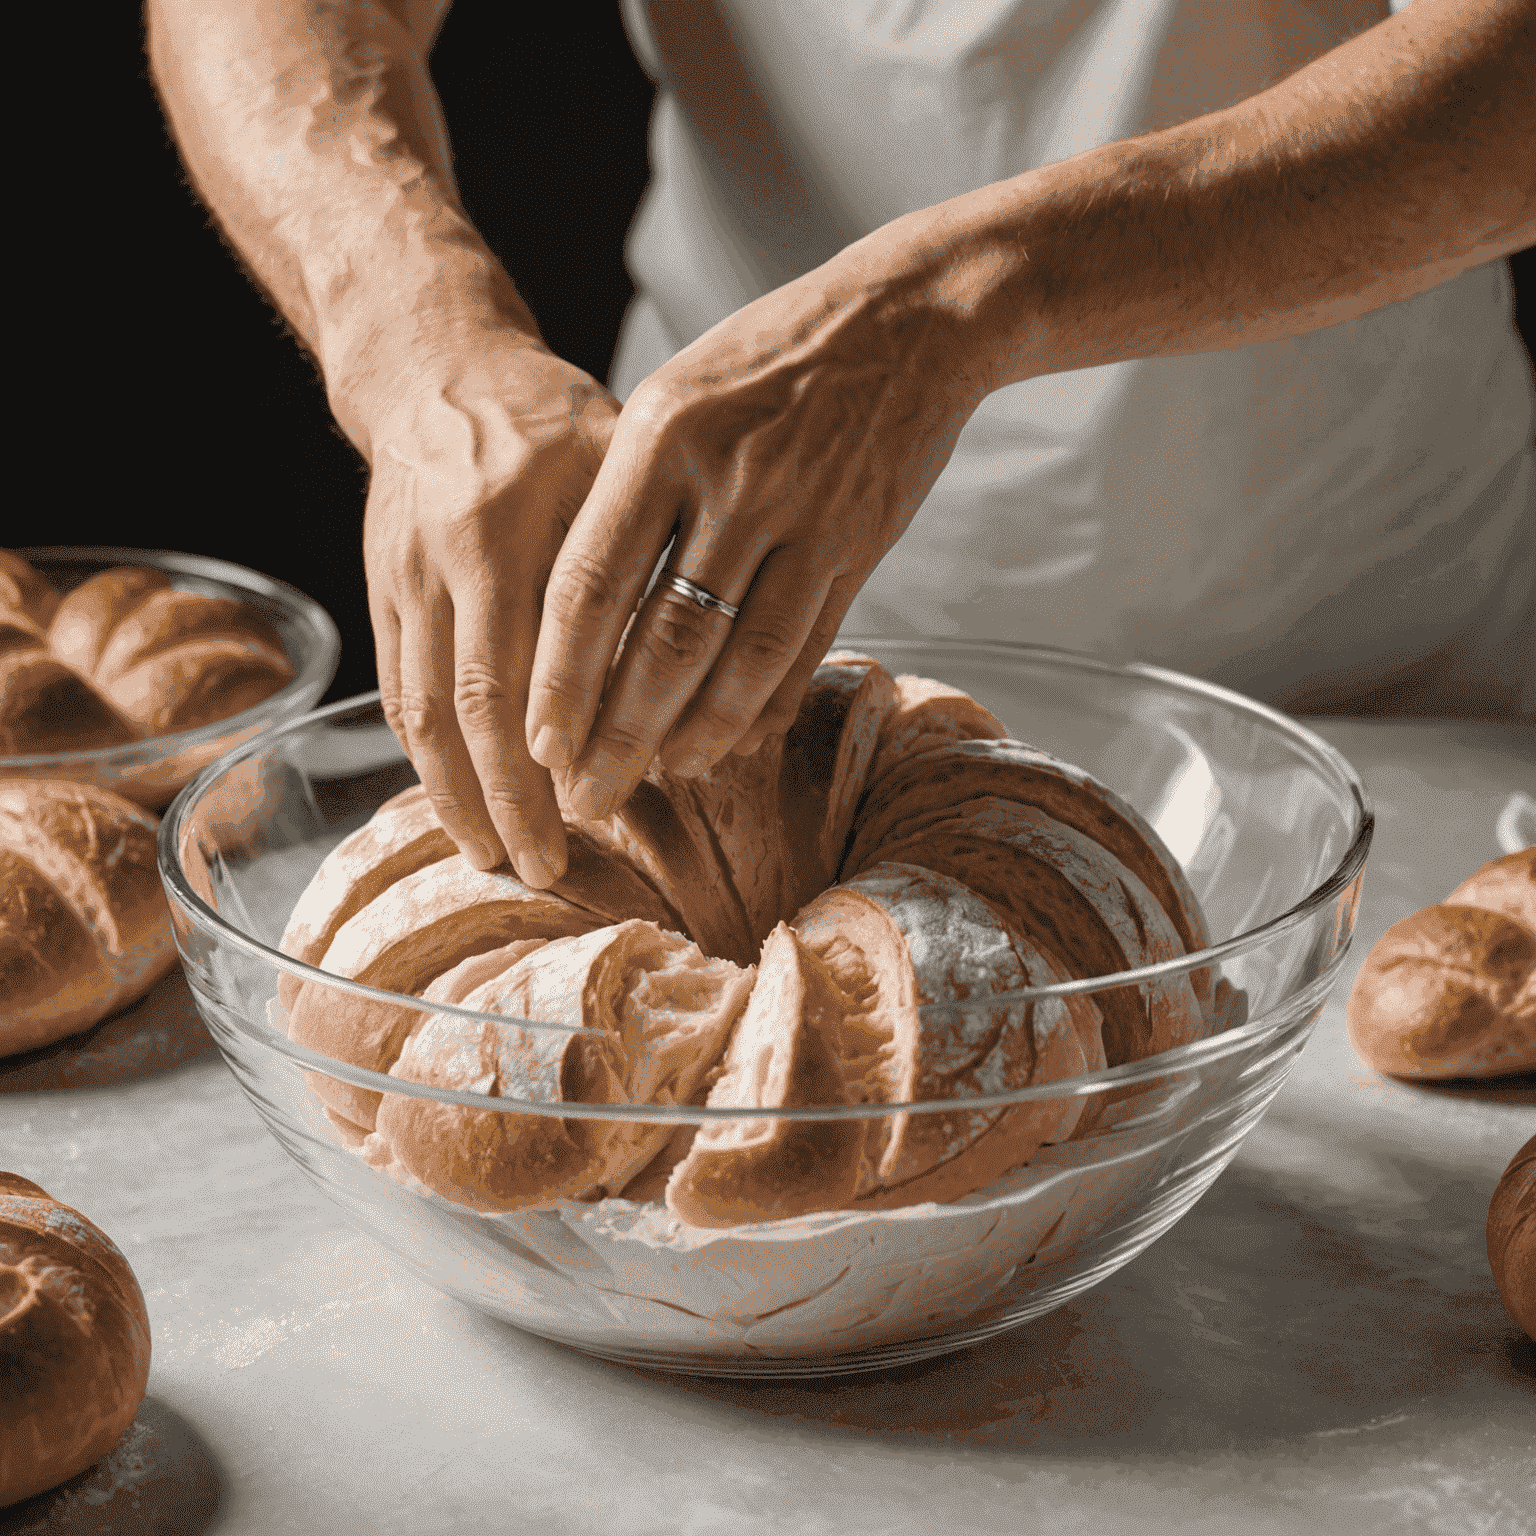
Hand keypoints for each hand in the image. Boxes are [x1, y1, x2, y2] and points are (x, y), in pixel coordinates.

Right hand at [360, 331, 618, 884]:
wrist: (436, 371)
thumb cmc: (550, 419)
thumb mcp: (614, 456)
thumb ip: (640, 554)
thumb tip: (686, 666)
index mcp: (511, 525)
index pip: (527, 665)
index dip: (554, 751)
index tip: (592, 812)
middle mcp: (446, 559)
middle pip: (470, 706)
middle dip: (507, 799)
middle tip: (546, 868)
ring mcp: (401, 579)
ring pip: (421, 711)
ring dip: (455, 795)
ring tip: (493, 859)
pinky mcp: (378, 592)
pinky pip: (397, 690)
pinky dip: (423, 758)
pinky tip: (453, 803)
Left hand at [525, 235, 985, 819]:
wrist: (908, 320)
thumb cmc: (768, 357)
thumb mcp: (677, 393)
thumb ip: (628, 491)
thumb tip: (579, 614)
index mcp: (660, 436)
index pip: (592, 582)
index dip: (561, 675)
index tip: (536, 744)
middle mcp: (731, 481)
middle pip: (663, 641)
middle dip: (619, 736)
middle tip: (587, 799)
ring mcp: (804, 517)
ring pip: (741, 659)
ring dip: (696, 734)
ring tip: (659, 778)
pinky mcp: (859, 546)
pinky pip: (805, 648)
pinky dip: (767, 704)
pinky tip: (733, 742)